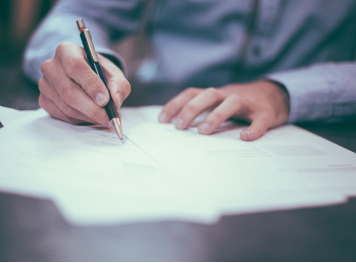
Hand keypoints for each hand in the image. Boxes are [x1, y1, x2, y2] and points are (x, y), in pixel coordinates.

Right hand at [38, 42, 129, 125]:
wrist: (88, 78)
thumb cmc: (101, 73)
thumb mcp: (114, 75)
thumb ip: (118, 86)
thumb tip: (115, 101)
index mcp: (67, 51)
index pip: (75, 67)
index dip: (91, 85)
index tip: (105, 100)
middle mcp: (51, 66)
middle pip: (69, 92)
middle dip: (92, 108)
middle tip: (109, 117)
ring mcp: (45, 84)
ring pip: (67, 107)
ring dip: (89, 116)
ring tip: (106, 118)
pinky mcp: (44, 100)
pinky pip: (63, 115)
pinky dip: (81, 120)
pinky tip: (92, 117)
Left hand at [158, 80, 289, 140]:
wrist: (275, 94)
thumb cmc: (240, 104)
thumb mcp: (219, 103)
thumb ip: (203, 110)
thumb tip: (178, 126)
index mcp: (216, 95)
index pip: (192, 93)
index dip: (176, 104)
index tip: (162, 120)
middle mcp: (229, 95)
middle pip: (208, 95)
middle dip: (191, 109)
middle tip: (179, 126)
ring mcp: (248, 103)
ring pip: (231, 103)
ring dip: (216, 115)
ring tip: (203, 132)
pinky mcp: (265, 113)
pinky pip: (260, 120)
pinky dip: (253, 128)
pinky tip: (245, 138)